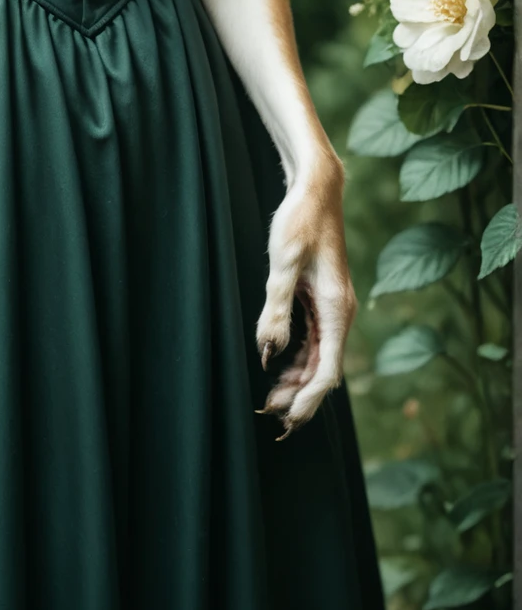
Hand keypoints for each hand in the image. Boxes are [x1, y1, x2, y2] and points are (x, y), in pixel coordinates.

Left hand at [255, 153, 355, 434]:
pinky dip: (298, 358)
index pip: (328, 371)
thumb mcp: (283, 262)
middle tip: (269, 416)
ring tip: (270, 398)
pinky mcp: (322, 299)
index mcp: (337, 309)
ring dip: (297, 380)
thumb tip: (268, 353)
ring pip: (319, 357)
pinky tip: (279, 366)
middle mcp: (341, 313)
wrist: (316, 188)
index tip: (286, 421)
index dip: (307, 400)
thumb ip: (276, 309)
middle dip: (301, 397)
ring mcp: (332, 308)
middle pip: (325, 370)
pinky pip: (314, 340)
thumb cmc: (299, 220)